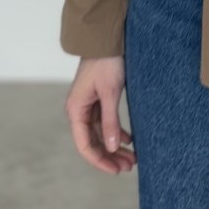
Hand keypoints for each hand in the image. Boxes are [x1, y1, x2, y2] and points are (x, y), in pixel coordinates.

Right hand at [65, 55, 136, 175]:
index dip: (100, 161)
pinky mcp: (98, 99)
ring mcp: (88, 105)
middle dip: (110, 156)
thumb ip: (110, 121)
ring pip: (100, 133)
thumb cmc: (106, 62)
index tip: (117, 170)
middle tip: (129, 166)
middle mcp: (79, 110)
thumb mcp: (110, 93)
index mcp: (76, 110)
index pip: (85, 145)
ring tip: (132, 157)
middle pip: (93, 142)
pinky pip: (104, 122)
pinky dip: (116, 132)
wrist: (106, 38)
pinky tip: (128, 139)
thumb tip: (111, 148)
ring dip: (114, 145)